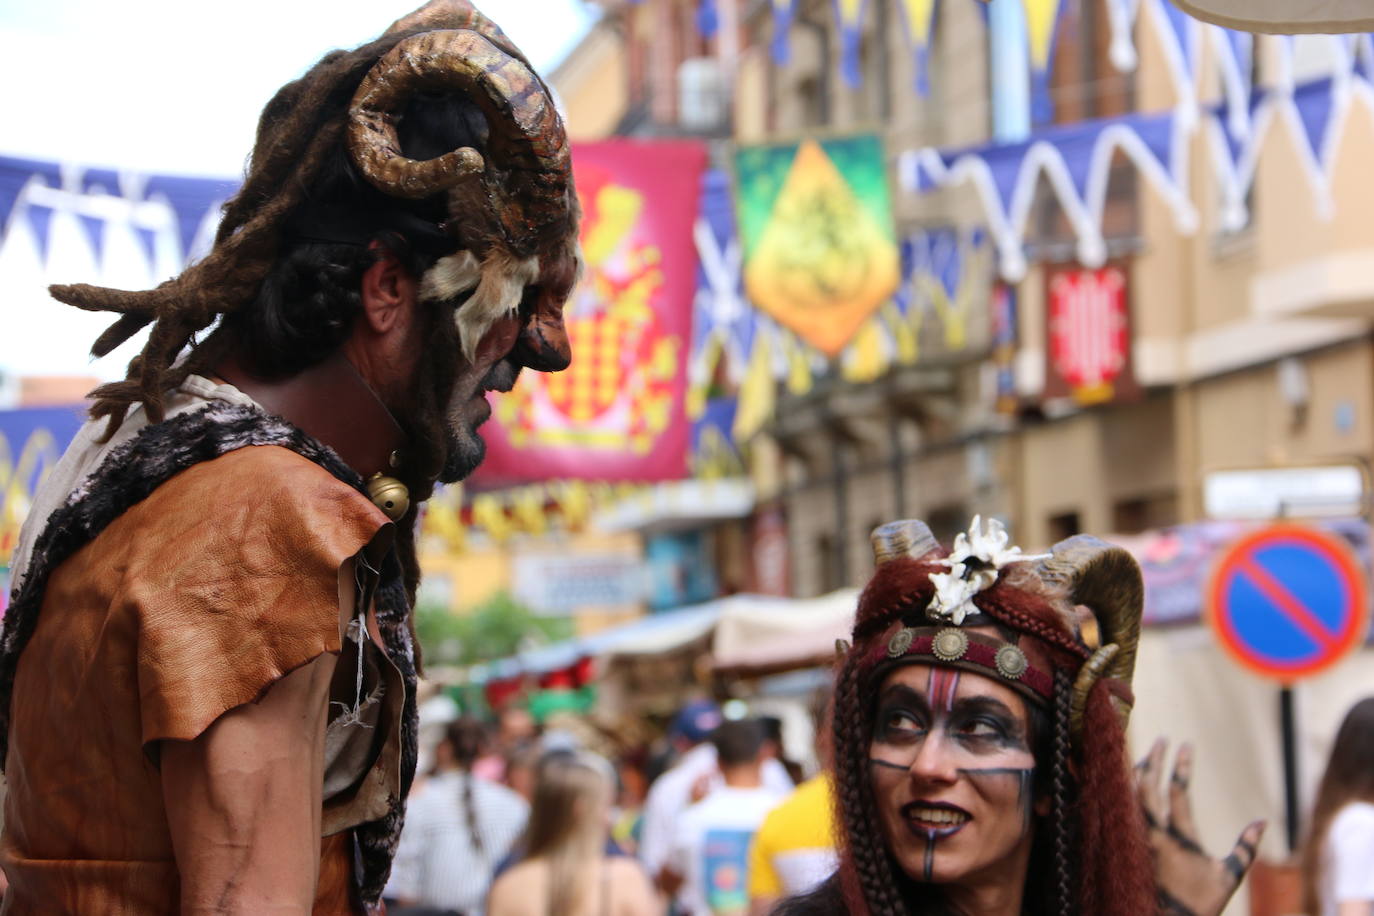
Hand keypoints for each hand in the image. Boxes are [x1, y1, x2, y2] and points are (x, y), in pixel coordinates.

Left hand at [1136, 738, 1265, 915]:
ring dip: (1136, 772)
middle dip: (1155, 759)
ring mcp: (1138, 838)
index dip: (1182, 765)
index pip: (1179, 791)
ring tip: (1143, 755)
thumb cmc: (1200, 903)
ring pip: (1131, 796)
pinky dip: (1122, 792)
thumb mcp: (1229, 875)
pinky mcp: (1128, 846)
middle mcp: (1154, 832)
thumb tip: (1262, 821)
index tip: (1186, 744)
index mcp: (1180, 835)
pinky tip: (1123, 782)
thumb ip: (1245, 847)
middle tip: (1161, 739)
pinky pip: (1121, 811)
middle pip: (1149, 785)